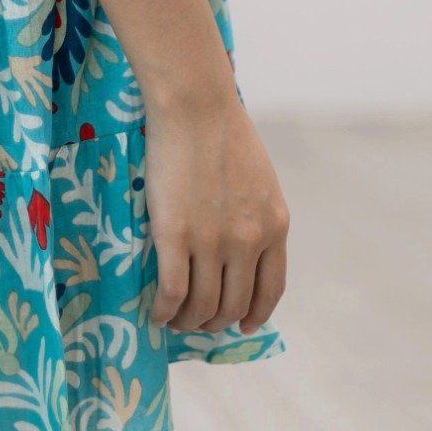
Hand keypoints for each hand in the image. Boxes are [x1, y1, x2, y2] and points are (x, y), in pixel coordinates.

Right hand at [142, 82, 288, 334]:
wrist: (195, 104)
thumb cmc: (223, 129)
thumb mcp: (260, 179)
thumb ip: (257, 214)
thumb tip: (244, 244)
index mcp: (274, 226)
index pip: (270, 289)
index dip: (256, 314)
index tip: (244, 325)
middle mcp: (248, 241)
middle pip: (234, 303)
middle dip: (216, 321)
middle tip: (199, 321)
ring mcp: (212, 241)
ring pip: (203, 305)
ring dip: (188, 321)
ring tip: (174, 320)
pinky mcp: (175, 235)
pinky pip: (173, 292)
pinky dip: (165, 311)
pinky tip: (156, 313)